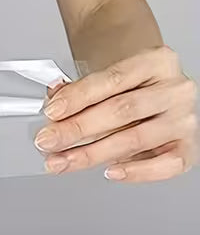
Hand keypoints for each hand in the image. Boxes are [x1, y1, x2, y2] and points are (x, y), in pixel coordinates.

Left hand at [34, 46, 197, 182]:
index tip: (52, 112)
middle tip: (48, 141)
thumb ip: (79, 89)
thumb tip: (55, 97)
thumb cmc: (130, 89)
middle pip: (121, 110)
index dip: (78, 97)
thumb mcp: (106, 81)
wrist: (155, 94)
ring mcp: (184, 119)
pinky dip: (136, 172)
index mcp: (157, 62)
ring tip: (62, 161)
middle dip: (77, 129)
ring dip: (91, 154)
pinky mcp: (187, 147)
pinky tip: (110, 171)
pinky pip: (166, 165)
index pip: (112, 79)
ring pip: (135, 139)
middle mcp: (175, 89)